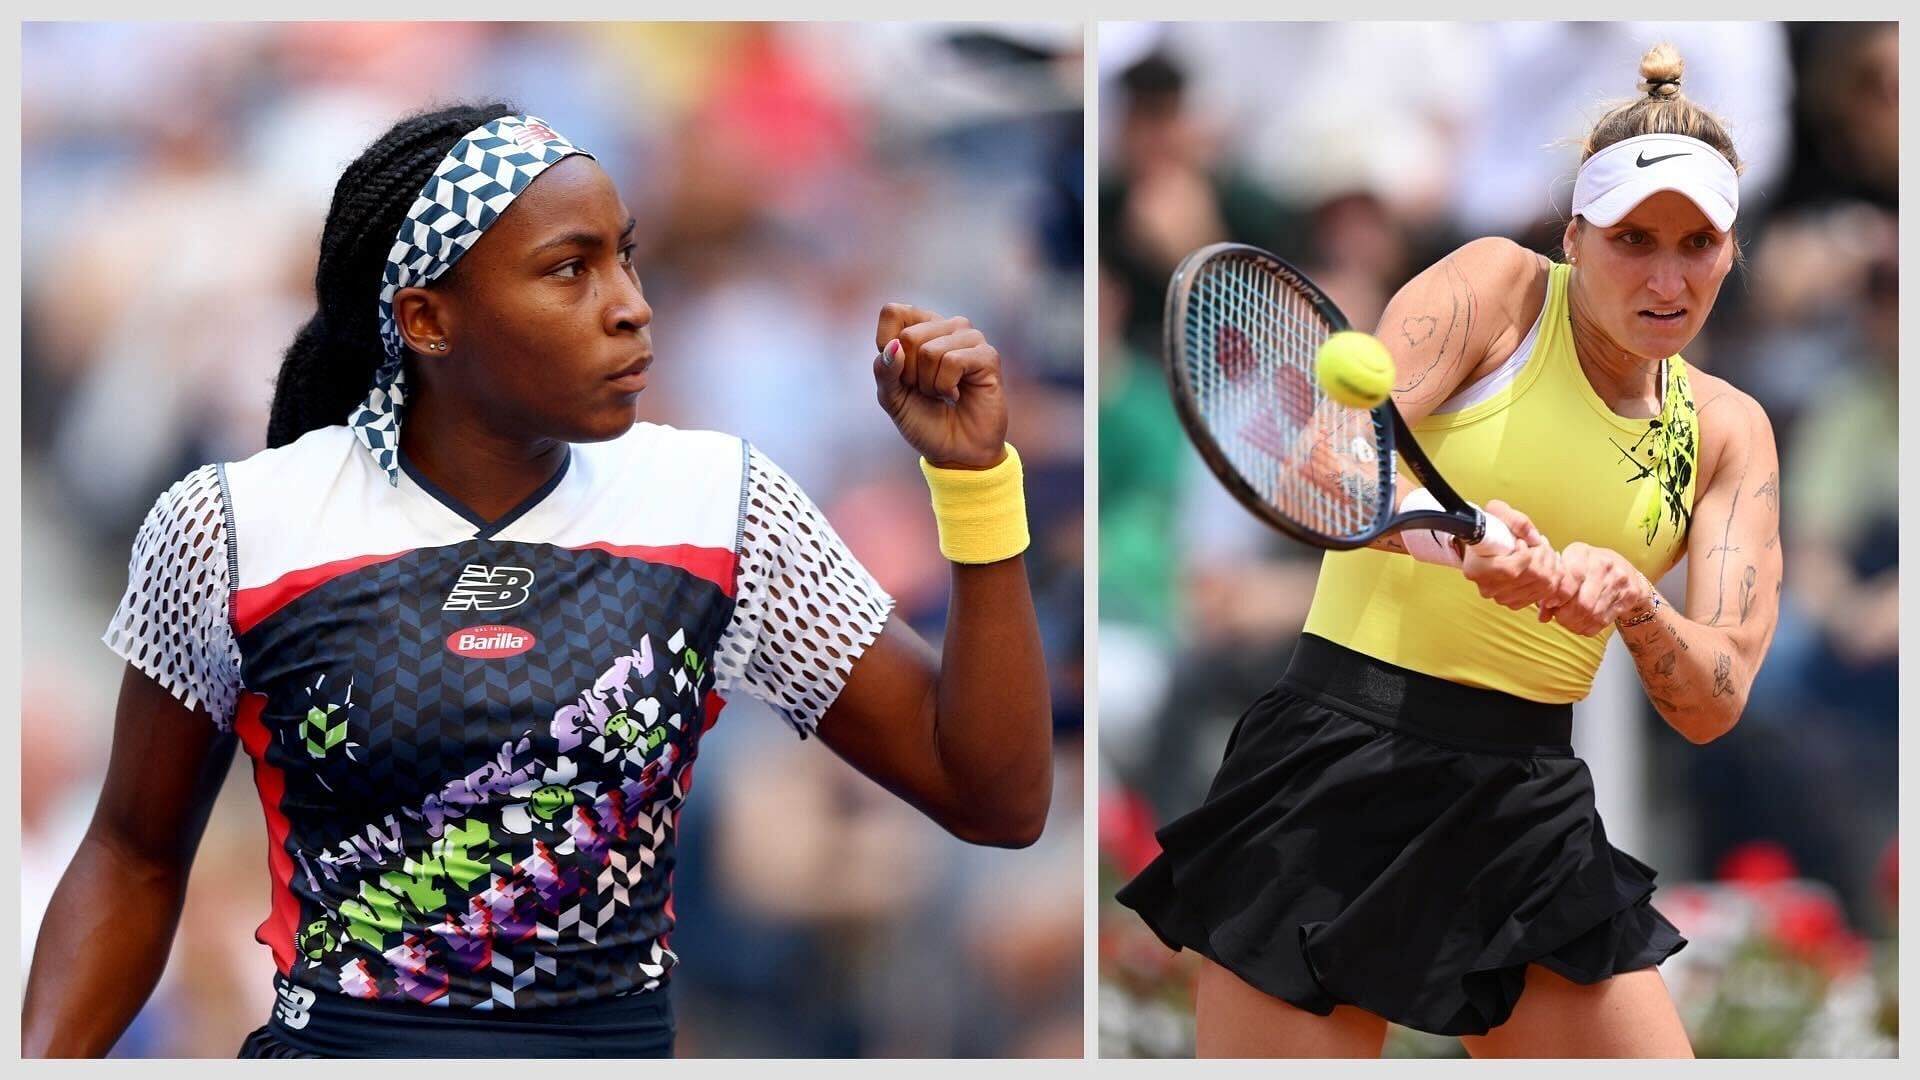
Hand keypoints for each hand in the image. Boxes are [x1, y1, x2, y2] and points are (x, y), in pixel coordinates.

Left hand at [873, 303, 1007, 468]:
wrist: (955, 453)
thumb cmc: (924, 422)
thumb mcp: (892, 398)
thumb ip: (885, 371)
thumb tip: (894, 346)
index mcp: (922, 328)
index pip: (893, 311)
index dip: (886, 346)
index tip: (900, 373)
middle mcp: (947, 327)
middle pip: (909, 335)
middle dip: (909, 374)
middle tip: (926, 390)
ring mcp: (970, 339)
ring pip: (930, 351)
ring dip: (929, 384)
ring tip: (943, 394)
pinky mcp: (987, 356)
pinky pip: (953, 362)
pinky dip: (946, 386)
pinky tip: (957, 396)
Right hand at [1461, 500, 1572, 610]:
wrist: (1483, 543)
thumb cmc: (1489, 527)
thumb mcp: (1498, 512)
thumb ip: (1516, 521)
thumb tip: (1535, 538)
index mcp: (1477, 568)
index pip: (1512, 570)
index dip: (1526, 555)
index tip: (1520, 541)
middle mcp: (1488, 588)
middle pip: (1532, 577)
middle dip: (1544, 555)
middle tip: (1539, 543)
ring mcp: (1501, 598)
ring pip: (1543, 585)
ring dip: (1551, 564)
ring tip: (1542, 551)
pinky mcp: (1515, 602)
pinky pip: (1544, 593)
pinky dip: (1552, 577)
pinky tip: (1546, 563)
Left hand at [1540, 542, 1645, 634]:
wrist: (1623, 568)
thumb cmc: (1586, 568)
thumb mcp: (1566, 569)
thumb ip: (1552, 590)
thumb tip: (1543, 616)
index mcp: (1582, 553)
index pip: (1570, 578)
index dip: (1558, 596)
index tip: (1550, 604)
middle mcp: (1603, 564)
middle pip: (1582, 603)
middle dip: (1566, 616)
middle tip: (1559, 617)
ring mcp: (1618, 580)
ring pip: (1593, 614)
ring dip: (1576, 624)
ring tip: (1569, 621)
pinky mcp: (1629, 595)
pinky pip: (1604, 621)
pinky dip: (1588, 627)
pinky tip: (1583, 622)